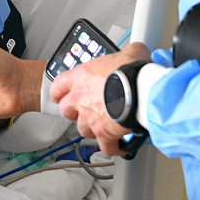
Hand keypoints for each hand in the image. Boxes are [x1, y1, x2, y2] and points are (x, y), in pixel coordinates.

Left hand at [48, 42, 150, 156]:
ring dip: (93, 129)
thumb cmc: (131, 71)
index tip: (60, 95)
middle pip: (66, 110)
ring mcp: (90, 118)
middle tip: (86, 111)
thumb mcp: (129, 53)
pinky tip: (120, 145)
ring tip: (105, 126)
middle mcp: (81, 99)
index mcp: (81, 77)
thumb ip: (128, 53)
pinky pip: (106, 146)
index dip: (59, 92)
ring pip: (83, 129)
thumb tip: (136, 51)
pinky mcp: (104, 134)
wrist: (140, 90)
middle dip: (74, 112)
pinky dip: (113, 147)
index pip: (59, 86)